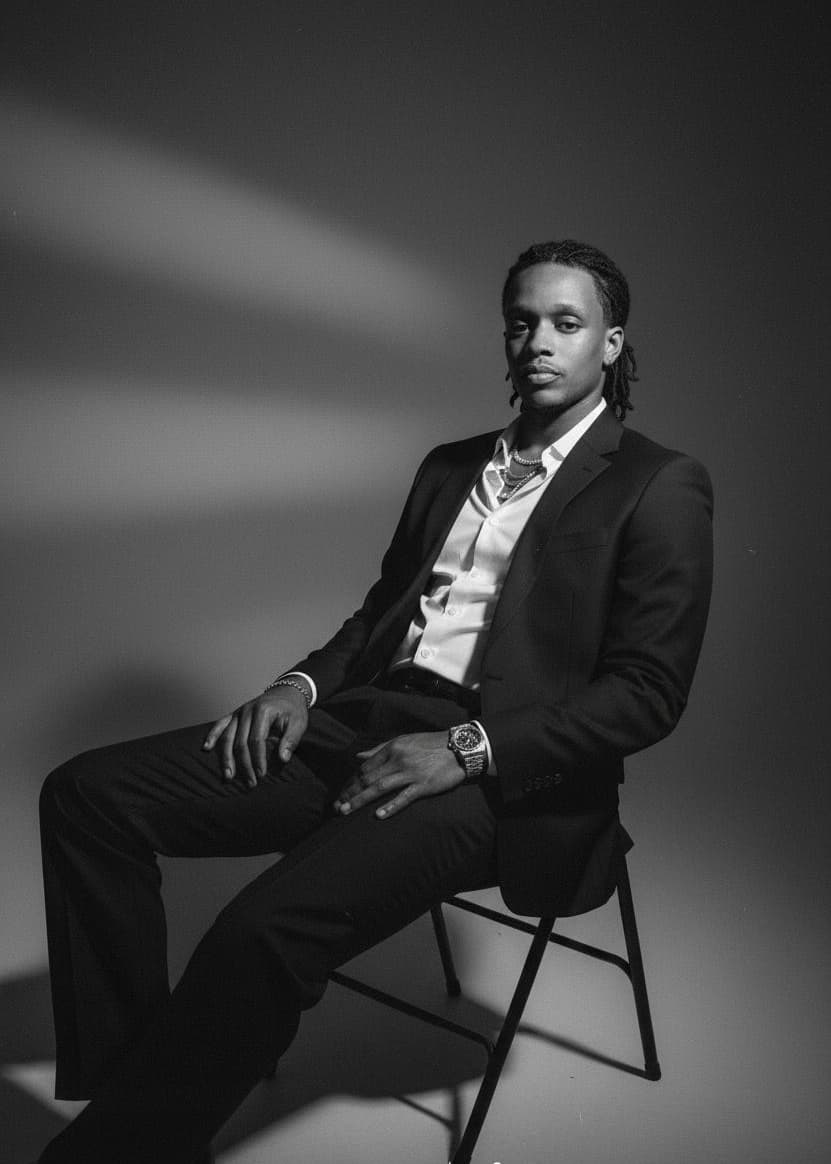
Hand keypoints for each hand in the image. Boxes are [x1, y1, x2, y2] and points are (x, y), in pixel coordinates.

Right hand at [202, 684, 309, 787]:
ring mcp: (239, 712)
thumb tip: (283, 759)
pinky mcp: (234, 714)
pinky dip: (212, 736)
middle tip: (250, 783)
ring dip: (226, 758)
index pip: (257, 739)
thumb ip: (291, 740)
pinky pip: (220, 725)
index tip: (261, 774)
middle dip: (244, 764)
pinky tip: (206, 748)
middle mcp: (247, 710)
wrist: (287, 692)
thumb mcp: (298, 723)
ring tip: (228, 776)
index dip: (258, 758)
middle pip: (240, 742)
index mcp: (263, 711)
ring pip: (227, 737)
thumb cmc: (293, 710)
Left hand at [334, 731, 464, 819]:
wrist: (460, 747)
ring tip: (346, 811)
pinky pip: (404, 797)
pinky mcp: (424, 785)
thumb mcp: (404, 741)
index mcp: (392, 748)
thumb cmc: (432, 744)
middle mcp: (398, 760)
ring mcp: (411, 773)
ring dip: (360, 800)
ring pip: (379, 788)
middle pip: (368, 778)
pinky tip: (378, 815)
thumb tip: (358, 757)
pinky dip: (390, 806)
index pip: (365, 767)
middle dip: (350, 793)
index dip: (351, 782)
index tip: (342, 793)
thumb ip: (380, 749)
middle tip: (336, 807)